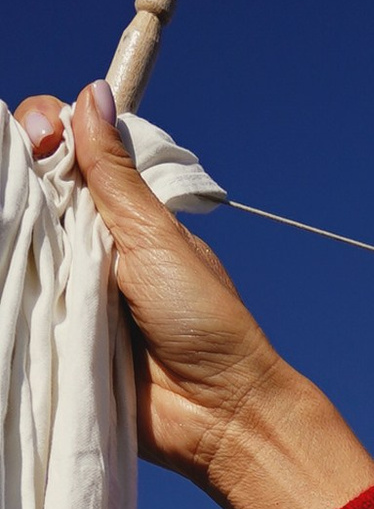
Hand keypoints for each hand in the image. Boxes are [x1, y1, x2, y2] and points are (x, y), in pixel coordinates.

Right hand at [11, 83, 373, 508]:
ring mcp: (70, 285)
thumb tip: (94, 92)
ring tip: (21, 236)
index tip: (43, 140)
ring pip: (17, 238)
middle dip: (19, 176)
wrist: (217, 416)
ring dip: (13, 232)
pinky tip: (11, 273)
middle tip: (26, 183)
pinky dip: (12, 284)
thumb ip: (115, 172)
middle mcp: (89, 241)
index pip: (64, 146)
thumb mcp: (156, 235)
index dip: (43, 130)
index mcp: (121, 209)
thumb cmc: (205, 323)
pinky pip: (18, 297)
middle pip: (30, 188)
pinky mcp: (58, 331)